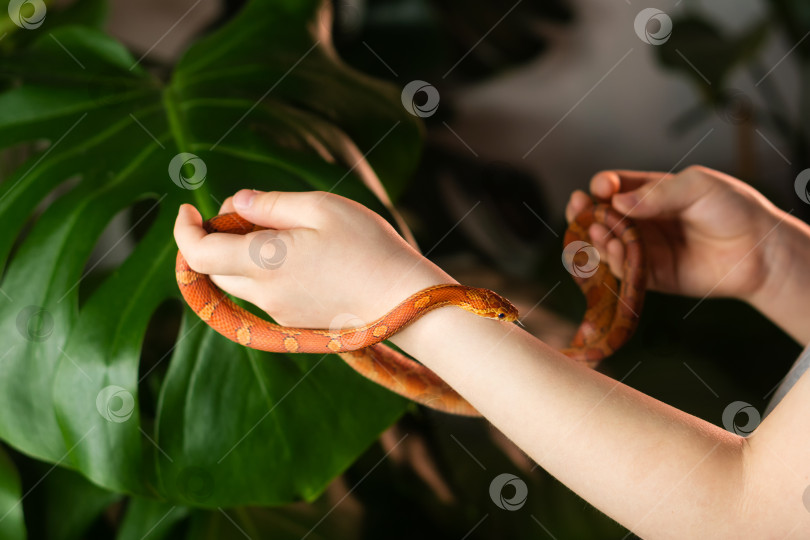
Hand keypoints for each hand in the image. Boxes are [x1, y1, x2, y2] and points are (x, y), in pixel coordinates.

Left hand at [173, 190, 454, 327]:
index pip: (197, 254)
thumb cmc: (368, 248)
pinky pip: (264, 294)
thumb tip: (235, 204)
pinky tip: (300, 255)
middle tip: (244, 213)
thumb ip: (269, 204)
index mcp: (263, 262)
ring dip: (240, 255)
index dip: (184, 231)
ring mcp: (279, 312)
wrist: (404, 301)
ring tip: (281, 230)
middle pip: (213, 270)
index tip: (188, 209)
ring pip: (239, 282)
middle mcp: (264, 294)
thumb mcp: (320, 208)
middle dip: (213, 239)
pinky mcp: (296, 322)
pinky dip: (264, 272)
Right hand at [565, 165, 781, 301]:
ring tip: (598, 232)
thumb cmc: (732, 209)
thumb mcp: (697, 186)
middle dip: (584, 211)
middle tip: (577, 208)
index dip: (602, 186)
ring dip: (595, 238)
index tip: (602, 188)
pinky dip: (613, 262)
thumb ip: (657, 193)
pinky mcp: (649, 276)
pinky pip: (622, 270)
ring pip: (604, 244)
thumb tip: (616, 203)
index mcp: (650, 192)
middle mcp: (641, 220)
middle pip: (599, 216)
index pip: (613, 186)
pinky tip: (616, 251)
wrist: (759, 252)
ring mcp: (643, 248)